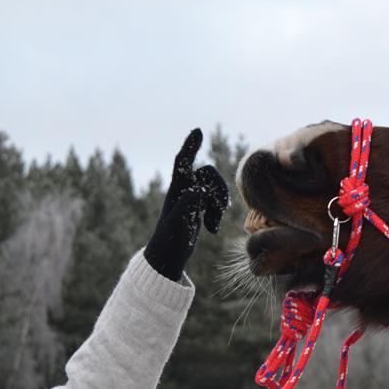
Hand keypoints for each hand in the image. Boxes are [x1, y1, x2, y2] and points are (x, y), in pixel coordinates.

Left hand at [143, 129, 229, 280]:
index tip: (197, 131)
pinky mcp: (198, 208)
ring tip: (213, 225)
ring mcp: (192, 198)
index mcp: (176, 190)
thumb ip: (188, 205)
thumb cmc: (170, 241)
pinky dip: (218, 213)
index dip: (190, 146)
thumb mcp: (179, 223)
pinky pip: (215, 201)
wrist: (168, 257)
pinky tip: (213, 230)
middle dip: (218, 188)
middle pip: (208, 173)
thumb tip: (200, 190)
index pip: (182, 162)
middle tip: (220, 208)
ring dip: (219, 204)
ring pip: (215, 187)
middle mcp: (184, 190)